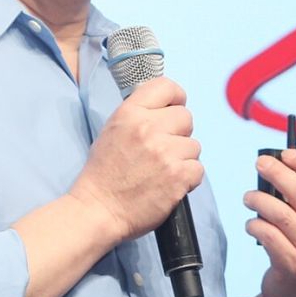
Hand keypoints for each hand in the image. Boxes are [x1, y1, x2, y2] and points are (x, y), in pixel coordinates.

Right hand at [69, 77, 203, 245]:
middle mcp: (148, 128)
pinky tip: (168, 183)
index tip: (174, 109)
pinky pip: (197, 169)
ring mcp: (165, 152)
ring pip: (194, 146)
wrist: (98, 209)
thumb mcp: (112, 130)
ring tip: (161, 171)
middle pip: (186, 117)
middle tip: (163, 149)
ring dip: (182, 159)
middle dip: (179, 133)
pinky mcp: (178, 176)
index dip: (175, 98)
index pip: (167, 87)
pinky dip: (187, 179)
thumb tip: (166, 107)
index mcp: (130, 113)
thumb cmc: (103, 174)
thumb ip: (139, 115)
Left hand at [244, 150, 295, 296]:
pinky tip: (251, 224)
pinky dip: (254, 225)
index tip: (285, 154)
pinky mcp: (293, 266)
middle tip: (259, 164)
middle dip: (277, 172)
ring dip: (258, 200)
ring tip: (248, 198)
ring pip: (281, 213)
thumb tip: (277, 166)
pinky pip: (268, 235)